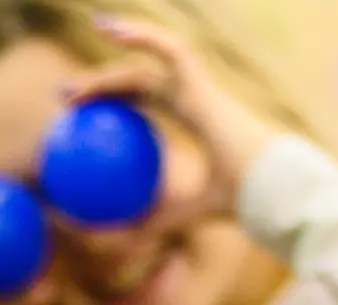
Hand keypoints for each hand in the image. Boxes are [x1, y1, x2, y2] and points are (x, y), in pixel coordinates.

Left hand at [65, 16, 283, 229]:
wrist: (271, 188)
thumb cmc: (243, 201)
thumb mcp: (188, 213)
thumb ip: (158, 220)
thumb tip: (120, 240)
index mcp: (198, 117)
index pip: (152, 97)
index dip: (121, 98)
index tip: (85, 111)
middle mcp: (197, 95)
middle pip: (141, 79)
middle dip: (104, 83)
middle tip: (65, 99)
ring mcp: (200, 86)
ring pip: (146, 64)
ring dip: (108, 70)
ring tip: (70, 88)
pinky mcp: (203, 82)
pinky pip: (169, 49)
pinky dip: (141, 35)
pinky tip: (107, 31)